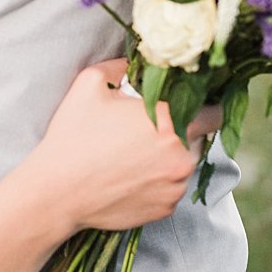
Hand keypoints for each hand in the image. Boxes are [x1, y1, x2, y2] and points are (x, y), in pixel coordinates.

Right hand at [40, 58, 222, 231]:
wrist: (57, 192)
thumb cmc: (73, 137)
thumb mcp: (90, 84)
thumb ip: (120, 65)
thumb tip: (134, 62)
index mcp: (171, 120)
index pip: (214, 112)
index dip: (204, 108)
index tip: (188, 108)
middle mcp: (182, 155)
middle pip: (200, 139)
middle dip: (183, 133)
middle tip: (152, 132)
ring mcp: (175, 185)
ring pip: (186, 166)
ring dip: (171, 159)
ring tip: (137, 156)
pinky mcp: (165, 208)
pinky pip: (172, 190)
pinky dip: (159, 183)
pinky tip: (132, 177)